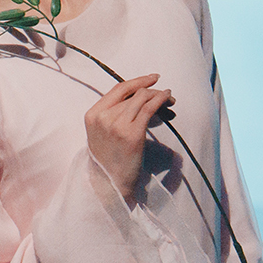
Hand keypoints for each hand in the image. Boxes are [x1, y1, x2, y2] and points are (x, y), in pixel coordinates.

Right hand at [83, 73, 174, 203]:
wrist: (111, 184)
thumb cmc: (109, 160)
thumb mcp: (102, 133)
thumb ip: (113, 114)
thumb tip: (140, 97)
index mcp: (93, 114)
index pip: (118, 90)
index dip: (137, 81)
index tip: (152, 78)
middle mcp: (103, 117)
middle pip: (133, 94)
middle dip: (152, 90)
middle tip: (167, 94)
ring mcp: (117, 125)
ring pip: (142, 99)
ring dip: (159, 96)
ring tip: (170, 99)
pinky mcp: (132, 134)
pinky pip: (149, 109)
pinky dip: (160, 100)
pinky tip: (168, 100)